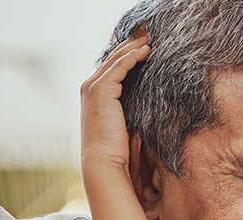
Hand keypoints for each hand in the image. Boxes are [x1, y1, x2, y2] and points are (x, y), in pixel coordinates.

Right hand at [80, 32, 149, 174]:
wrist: (104, 161)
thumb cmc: (117, 146)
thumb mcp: (126, 120)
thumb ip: (132, 106)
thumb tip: (151, 100)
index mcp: (95, 92)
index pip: (113, 65)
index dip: (129, 52)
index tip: (147, 44)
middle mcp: (90, 86)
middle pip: (114, 57)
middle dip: (132, 44)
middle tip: (151, 34)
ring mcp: (93, 87)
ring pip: (116, 59)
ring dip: (134, 46)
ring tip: (152, 38)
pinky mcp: (100, 91)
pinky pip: (118, 68)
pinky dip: (132, 58)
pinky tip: (146, 52)